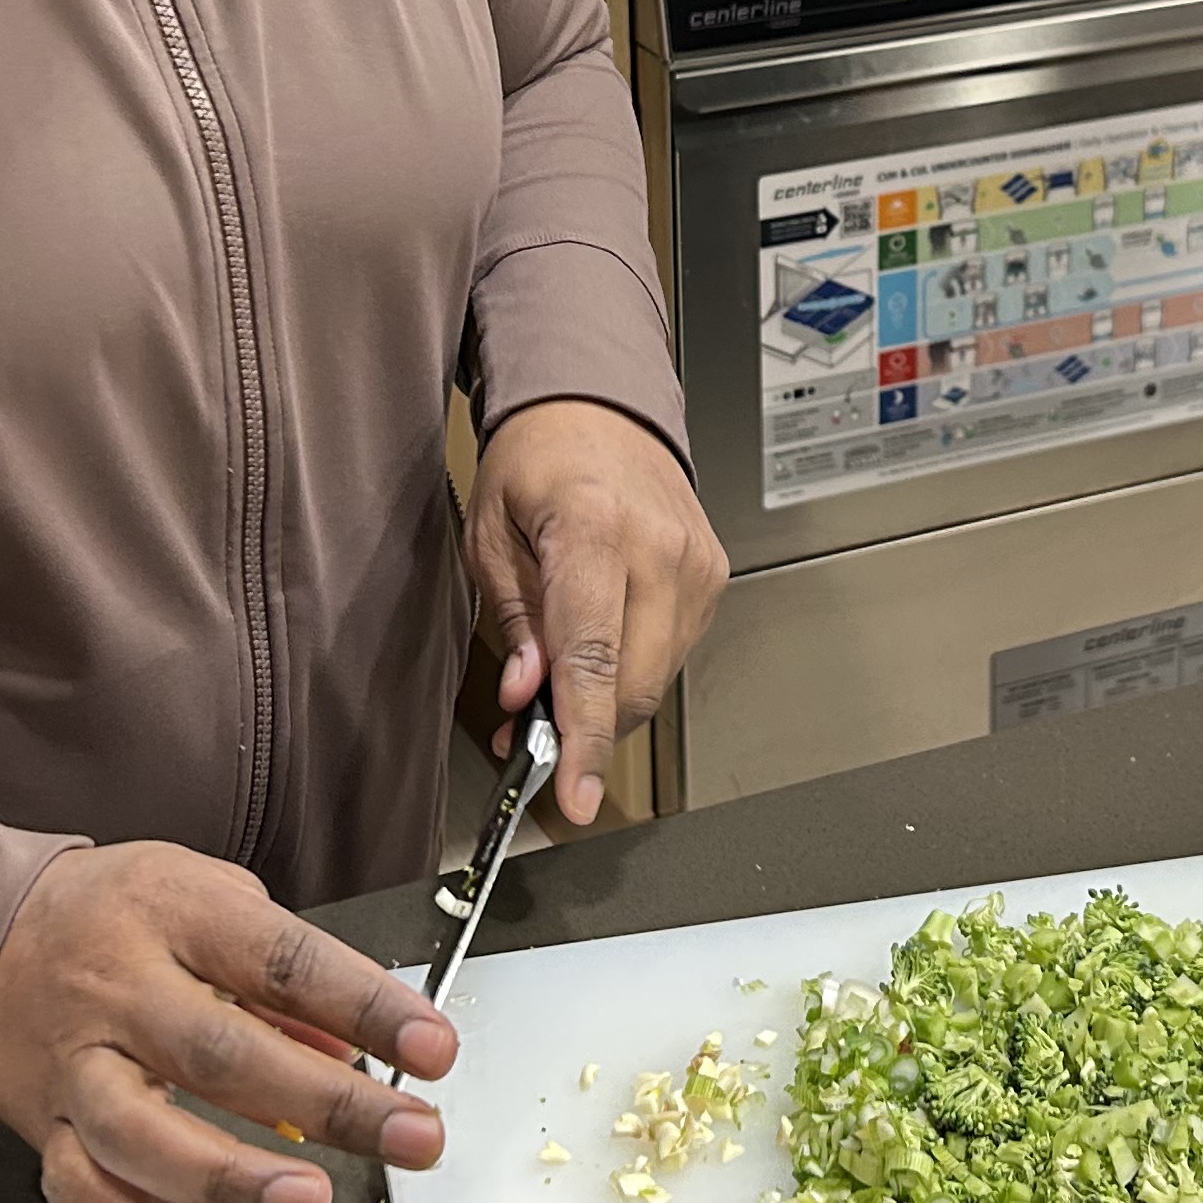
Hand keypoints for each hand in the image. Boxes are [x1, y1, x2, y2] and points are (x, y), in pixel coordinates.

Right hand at [0, 838, 453, 1202]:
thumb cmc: (122, 917)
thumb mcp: (207, 900)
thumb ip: (283, 970)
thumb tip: (355, 1047)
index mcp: (174, 914)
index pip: (282, 961)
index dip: (365, 1006)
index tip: (434, 1049)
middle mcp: (120, 992)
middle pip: (223, 1056)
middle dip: (330, 1105)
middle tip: (413, 1138)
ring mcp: (76, 1068)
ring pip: (142, 1138)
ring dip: (232, 1177)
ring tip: (311, 1200)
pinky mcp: (42, 1129)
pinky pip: (83, 1190)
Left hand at [469, 398, 725, 826]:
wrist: (600, 406)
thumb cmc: (538, 461)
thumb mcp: (490, 533)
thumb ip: (513, 621)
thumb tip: (526, 695)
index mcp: (595, 529)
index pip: (594, 657)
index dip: (581, 737)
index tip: (573, 796)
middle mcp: (660, 548)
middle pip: (632, 683)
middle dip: (581, 728)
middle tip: (527, 734)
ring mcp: (696, 564)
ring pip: (655, 680)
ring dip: (604, 702)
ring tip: (554, 685)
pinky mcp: (712, 577)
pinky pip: (672, 653)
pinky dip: (631, 671)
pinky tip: (598, 652)